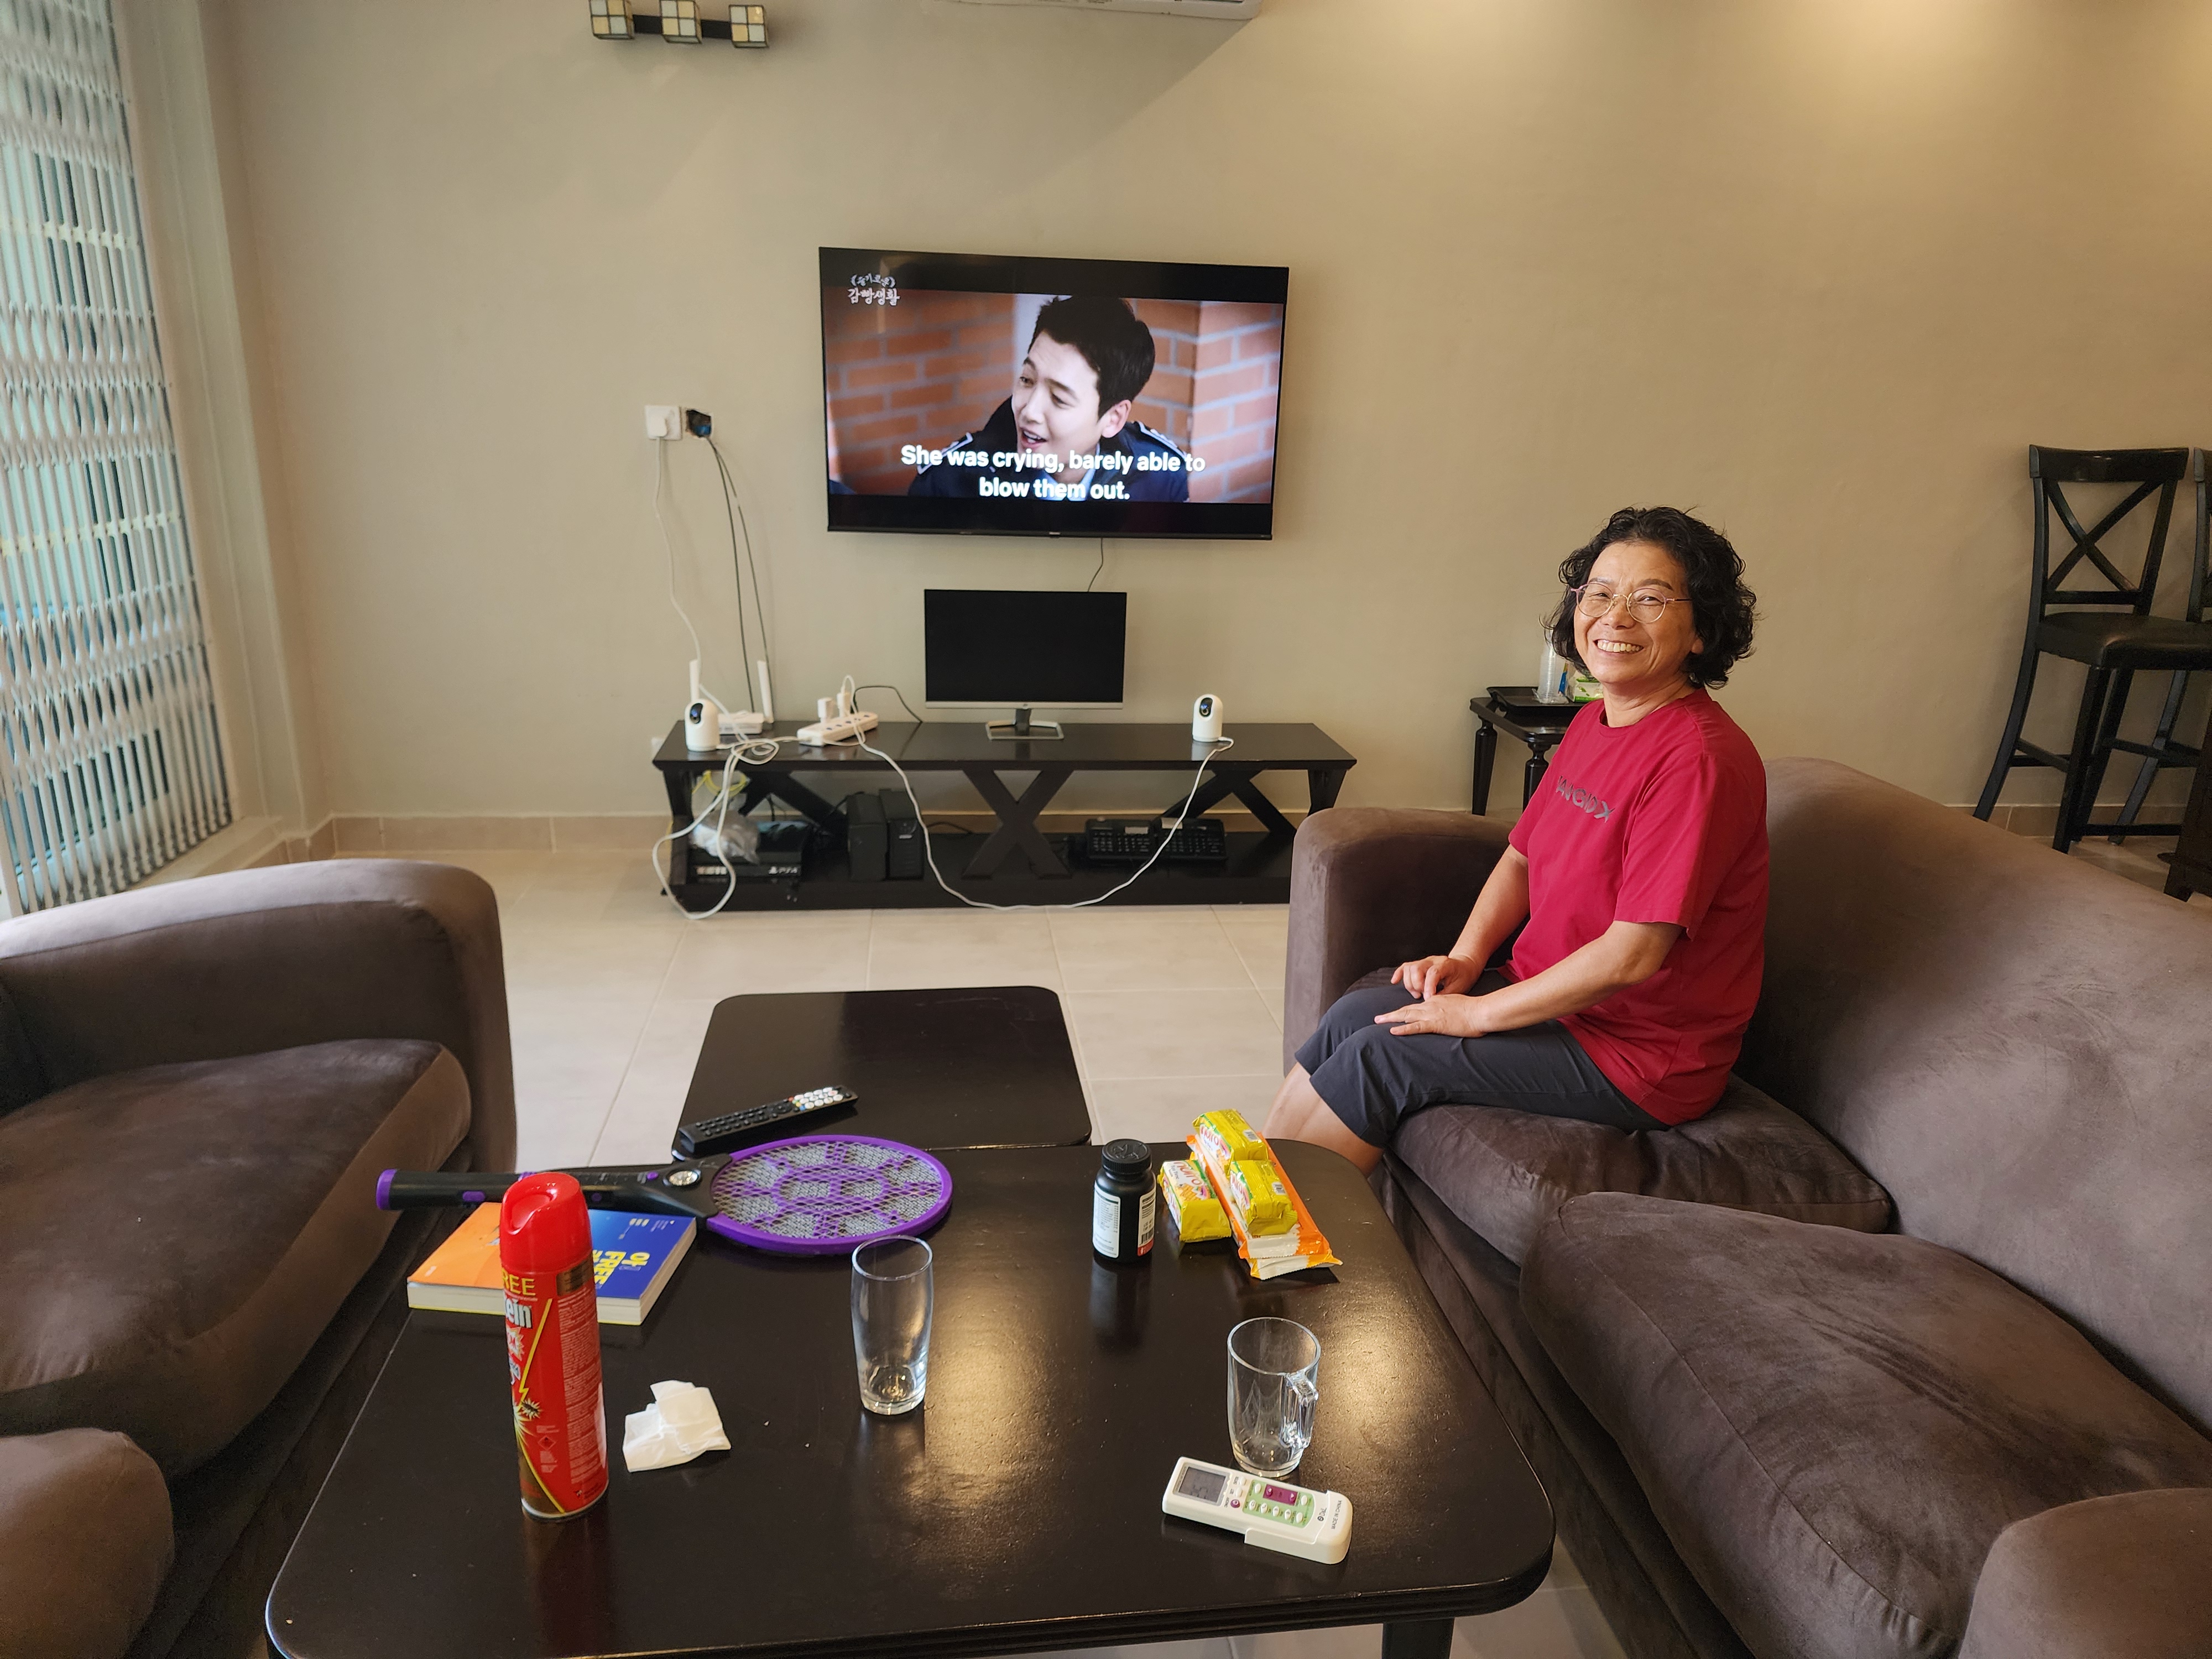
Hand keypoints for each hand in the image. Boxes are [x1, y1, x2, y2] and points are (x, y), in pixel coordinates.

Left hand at [1374, 993, 1488, 1038]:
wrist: (1481, 1011)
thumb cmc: (1474, 1009)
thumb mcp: (1456, 1005)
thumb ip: (1447, 1008)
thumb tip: (1444, 1014)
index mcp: (1435, 1000)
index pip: (1416, 1006)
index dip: (1403, 1011)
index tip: (1395, 1015)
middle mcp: (1430, 1005)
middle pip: (1406, 1009)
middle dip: (1391, 1014)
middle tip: (1378, 1018)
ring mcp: (1432, 1014)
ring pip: (1406, 1016)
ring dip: (1391, 1019)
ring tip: (1378, 1022)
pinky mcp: (1436, 1024)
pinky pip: (1416, 1027)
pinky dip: (1403, 1029)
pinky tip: (1393, 1031)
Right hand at [1390, 954, 1479, 1000]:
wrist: (1464, 966)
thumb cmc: (1463, 977)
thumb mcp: (1459, 987)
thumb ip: (1444, 994)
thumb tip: (1430, 1003)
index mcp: (1445, 964)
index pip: (1432, 973)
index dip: (1428, 986)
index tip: (1427, 998)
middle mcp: (1432, 960)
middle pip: (1417, 968)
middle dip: (1417, 985)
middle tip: (1423, 996)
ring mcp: (1424, 961)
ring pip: (1409, 968)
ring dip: (1410, 983)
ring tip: (1417, 994)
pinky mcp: (1419, 964)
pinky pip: (1405, 967)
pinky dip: (1399, 974)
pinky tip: (1395, 981)